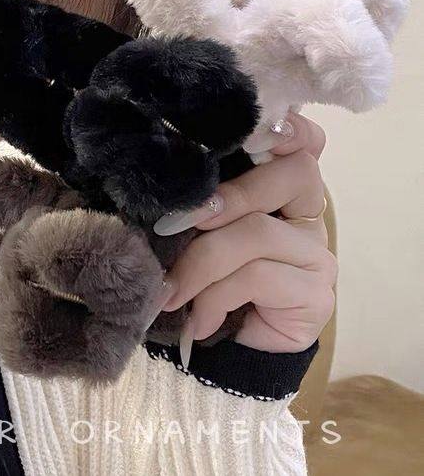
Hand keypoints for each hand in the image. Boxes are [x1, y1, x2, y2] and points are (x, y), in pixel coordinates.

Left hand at [154, 113, 335, 357]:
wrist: (225, 347)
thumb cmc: (205, 273)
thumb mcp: (196, 228)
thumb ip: (198, 198)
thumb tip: (158, 186)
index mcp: (281, 181)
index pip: (303, 139)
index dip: (287, 129)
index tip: (248, 133)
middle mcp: (307, 210)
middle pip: (288, 175)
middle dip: (222, 198)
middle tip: (170, 225)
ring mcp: (317, 251)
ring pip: (258, 232)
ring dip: (200, 263)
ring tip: (169, 291)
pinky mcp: (316, 293)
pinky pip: (258, 278)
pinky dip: (214, 297)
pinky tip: (197, 318)